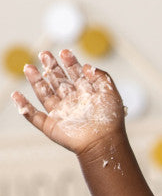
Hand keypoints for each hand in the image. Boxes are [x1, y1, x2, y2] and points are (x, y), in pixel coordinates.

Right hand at [11, 50, 125, 154]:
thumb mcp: (111, 94)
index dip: (70, 63)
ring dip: (36, 81)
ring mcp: (61, 115)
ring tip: (29, 67)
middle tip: (44, 54)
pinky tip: (17, 95)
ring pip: (44, 95)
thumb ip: (102, 77)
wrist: (103, 143)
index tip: (65, 53)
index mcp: (86, 95)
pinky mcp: (52, 127)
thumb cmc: (110, 121)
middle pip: (58, 82)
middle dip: (51, 67)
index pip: (75, 75)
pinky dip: (24, 107)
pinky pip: (34, 117)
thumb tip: (87, 66)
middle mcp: (72, 103)